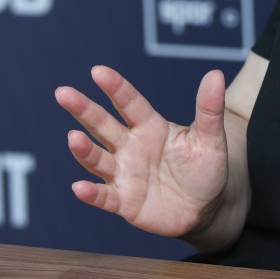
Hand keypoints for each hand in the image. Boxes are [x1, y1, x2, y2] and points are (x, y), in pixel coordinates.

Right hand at [54, 66, 229, 238]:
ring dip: (84, 150)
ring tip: (73, 137)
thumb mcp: (211, 139)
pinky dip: (92, 193)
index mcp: (150, 127)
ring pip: (98, 158)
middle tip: (63, 93)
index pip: (129, 103)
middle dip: (84, 110)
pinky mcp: (124, 201)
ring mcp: (125, 174)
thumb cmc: (206, 168)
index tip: (98, 71)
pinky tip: (79, 187)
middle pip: (103, 125)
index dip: (115, 87)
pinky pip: (105, 197)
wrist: (207, 207)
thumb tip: (216, 74)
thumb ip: (209, 109)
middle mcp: (131, 147)